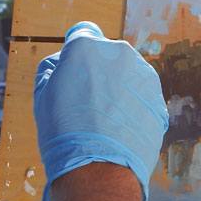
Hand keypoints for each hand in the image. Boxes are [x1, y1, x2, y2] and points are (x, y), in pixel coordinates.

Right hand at [34, 21, 166, 200]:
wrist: (98, 167)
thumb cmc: (63, 131)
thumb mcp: (42, 95)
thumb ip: (53, 69)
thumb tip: (62, 62)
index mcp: (87, 46)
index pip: (82, 34)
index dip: (77, 52)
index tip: (75, 68)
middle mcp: (119, 52)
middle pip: (107, 54)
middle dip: (99, 71)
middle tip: (87, 102)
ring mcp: (143, 73)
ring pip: (127, 74)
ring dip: (118, 88)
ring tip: (105, 119)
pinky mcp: (158, 96)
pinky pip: (141, 94)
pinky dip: (133, 105)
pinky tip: (121, 127)